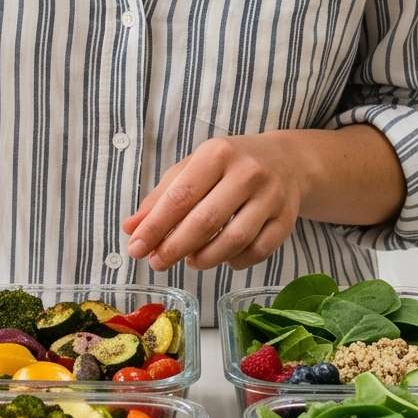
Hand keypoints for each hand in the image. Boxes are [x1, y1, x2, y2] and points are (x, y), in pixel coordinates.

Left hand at [122, 133, 307, 270]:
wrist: (287, 161)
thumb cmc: (229, 166)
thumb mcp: (193, 169)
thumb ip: (160, 198)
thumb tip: (130, 229)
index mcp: (218, 154)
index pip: (180, 196)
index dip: (155, 227)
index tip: (135, 248)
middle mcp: (248, 172)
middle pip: (206, 221)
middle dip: (175, 248)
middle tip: (157, 263)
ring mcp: (271, 197)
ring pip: (234, 240)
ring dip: (205, 258)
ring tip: (191, 261)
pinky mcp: (286, 219)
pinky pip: (258, 251)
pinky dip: (236, 262)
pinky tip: (223, 258)